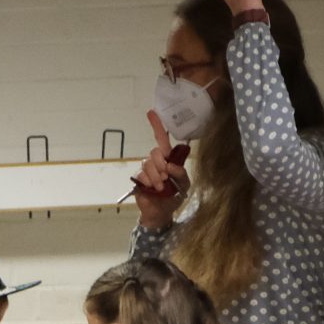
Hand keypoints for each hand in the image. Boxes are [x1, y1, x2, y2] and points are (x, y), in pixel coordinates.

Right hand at [134, 111, 184, 227]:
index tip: (151, 112)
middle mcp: (156, 161)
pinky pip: (141, 174)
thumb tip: (170, 165)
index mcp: (168, 159)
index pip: (162, 139)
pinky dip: (149, 181)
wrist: (162, 212)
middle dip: (161, 164)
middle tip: (166, 177)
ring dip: (156, 176)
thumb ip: (181, 173)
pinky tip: (152, 188)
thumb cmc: (175, 196)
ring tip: (161, 187)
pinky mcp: (138, 178)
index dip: (156, 125)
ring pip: (148, 163)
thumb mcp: (184, 184)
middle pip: (155, 151)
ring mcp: (146, 169)